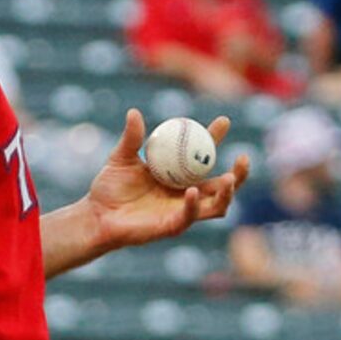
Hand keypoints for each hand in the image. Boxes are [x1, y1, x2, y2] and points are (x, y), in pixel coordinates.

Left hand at [84, 109, 249, 254]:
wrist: (96, 215)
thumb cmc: (109, 187)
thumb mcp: (121, 157)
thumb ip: (131, 138)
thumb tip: (134, 113)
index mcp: (179, 175)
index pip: (204, 155)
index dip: (215, 139)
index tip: (224, 121)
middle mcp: (186, 193)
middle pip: (223, 185)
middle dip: (240, 173)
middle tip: (244, 156)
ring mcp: (182, 211)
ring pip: (217, 206)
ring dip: (228, 194)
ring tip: (230, 179)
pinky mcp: (172, 226)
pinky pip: (189, 216)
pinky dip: (193, 204)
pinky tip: (192, 191)